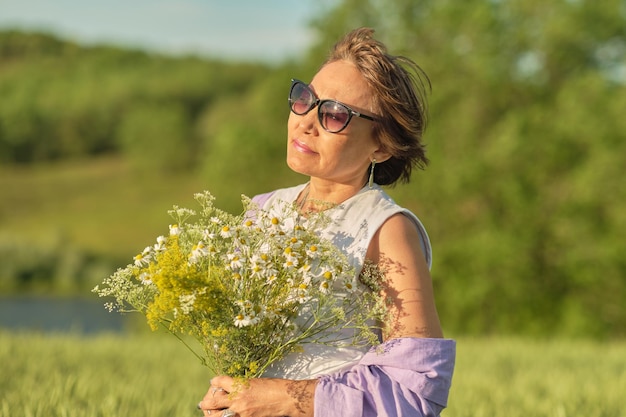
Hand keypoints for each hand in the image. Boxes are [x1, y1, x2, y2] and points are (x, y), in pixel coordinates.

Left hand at [197, 375, 316, 416]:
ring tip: (209, 413)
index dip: (214, 382)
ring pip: (217, 415)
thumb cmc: (273, 387)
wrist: (285, 398)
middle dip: (205, 402)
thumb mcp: (254, 381)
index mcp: (239, 385)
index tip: (214, 383)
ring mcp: (240, 412)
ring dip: (211, 414)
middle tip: (203, 403)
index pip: (218, 382)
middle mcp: (237, 398)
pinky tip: (225, 416)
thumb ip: (240, 386)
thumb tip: (229, 389)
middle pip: (212, 401)